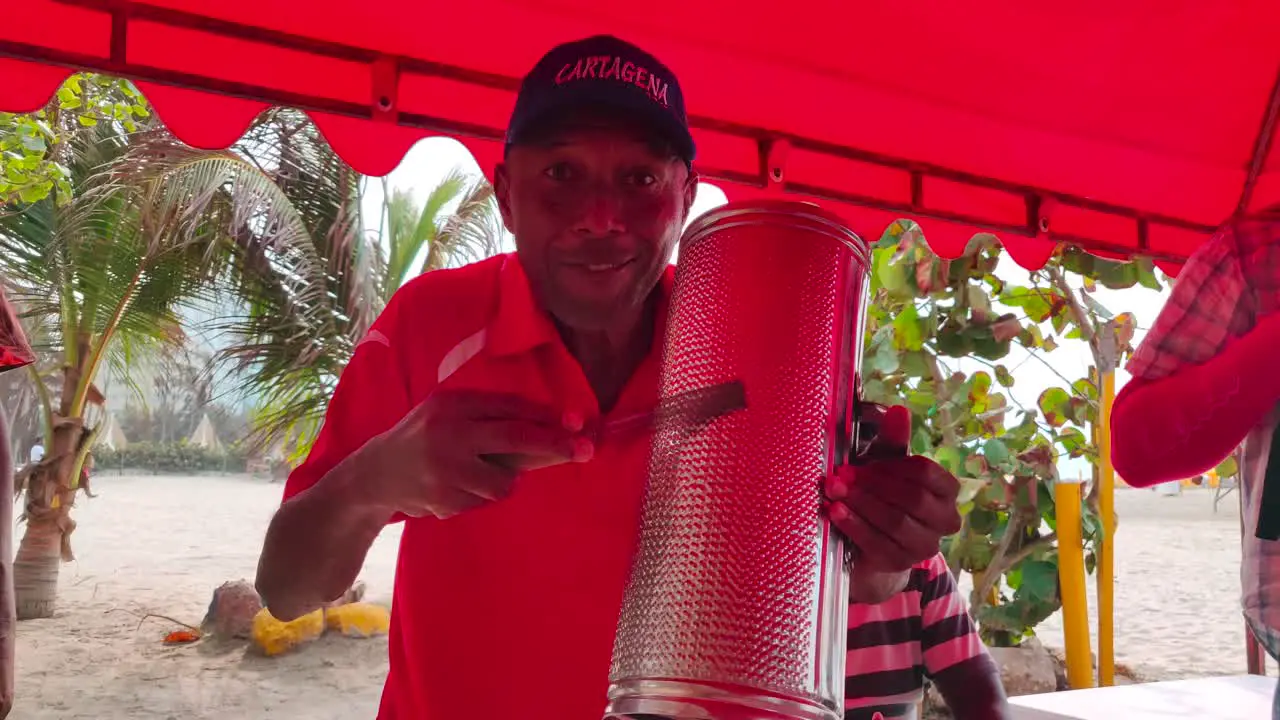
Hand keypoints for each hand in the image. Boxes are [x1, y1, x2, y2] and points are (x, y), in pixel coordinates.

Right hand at [362, 389, 594, 518]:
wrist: (375, 474)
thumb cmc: (425, 436)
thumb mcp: (447, 411)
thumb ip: (488, 414)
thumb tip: (551, 424)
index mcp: (452, 405)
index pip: (509, 408)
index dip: (546, 417)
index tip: (577, 422)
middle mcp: (448, 433)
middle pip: (515, 440)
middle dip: (554, 446)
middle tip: (587, 450)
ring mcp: (445, 471)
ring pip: (505, 481)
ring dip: (507, 480)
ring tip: (480, 473)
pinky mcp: (444, 501)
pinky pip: (485, 501)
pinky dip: (481, 496)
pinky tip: (457, 487)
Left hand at [823, 404, 960, 572]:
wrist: (871, 547)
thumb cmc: (882, 497)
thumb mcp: (886, 467)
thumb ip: (893, 441)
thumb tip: (898, 410)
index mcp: (947, 491)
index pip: (927, 473)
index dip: (894, 467)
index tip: (865, 461)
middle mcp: (945, 520)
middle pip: (912, 498)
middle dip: (873, 484)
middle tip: (840, 475)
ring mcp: (925, 546)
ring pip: (895, 522)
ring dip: (860, 503)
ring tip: (833, 490)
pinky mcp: (901, 564)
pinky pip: (878, 544)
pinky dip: (854, 525)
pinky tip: (835, 512)